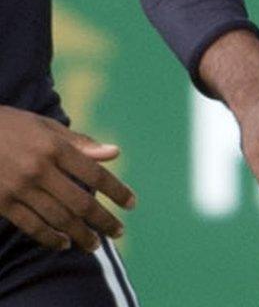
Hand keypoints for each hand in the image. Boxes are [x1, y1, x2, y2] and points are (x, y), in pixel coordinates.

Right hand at [0, 106, 135, 250]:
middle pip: (80, 202)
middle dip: (103, 220)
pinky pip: (30, 226)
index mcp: (54, 147)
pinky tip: (63, 244)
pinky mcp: (1, 203)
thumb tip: (114, 153)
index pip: (95, 173)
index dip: (116, 191)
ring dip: (80, 234)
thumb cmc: (9, 127)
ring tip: (94, 244)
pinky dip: (49, 238)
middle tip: (118, 232)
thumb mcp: (44, 127)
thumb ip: (79, 142)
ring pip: (57, 218)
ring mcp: (19, 188)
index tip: (132, 204)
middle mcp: (39, 169)